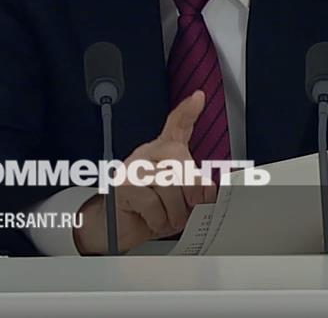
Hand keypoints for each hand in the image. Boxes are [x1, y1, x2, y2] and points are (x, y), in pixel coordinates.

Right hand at [74, 90, 218, 253]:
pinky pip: (153, 203)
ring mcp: (133, 168)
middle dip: (192, 187)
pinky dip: (158, 219)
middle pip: (179, 157)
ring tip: (167, 217)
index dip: (188, 111)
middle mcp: (147, 154)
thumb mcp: (181, 201)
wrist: (119, 229)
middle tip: (190, 206)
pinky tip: (151, 220)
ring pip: (169, 183)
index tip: (199, 98)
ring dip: (175, 211)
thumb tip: (208, 190)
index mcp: (164, 153)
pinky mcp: (123, 186)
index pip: (176, 125)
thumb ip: (196, 190)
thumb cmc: (152, 212)